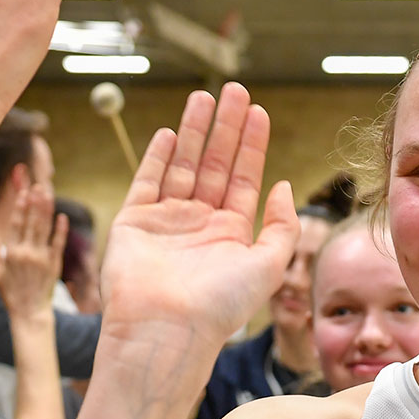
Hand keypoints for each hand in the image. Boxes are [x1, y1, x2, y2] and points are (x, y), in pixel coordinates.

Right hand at [0, 186, 66, 318]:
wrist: (29, 313)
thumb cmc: (10, 295)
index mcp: (12, 253)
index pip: (17, 224)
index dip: (21, 207)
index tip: (23, 193)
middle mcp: (28, 253)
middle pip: (32, 222)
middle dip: (35, 202)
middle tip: (37, 186)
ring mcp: (42, 258)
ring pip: (45, 229)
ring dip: (46, 210)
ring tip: (47, 194)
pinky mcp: (54, 265)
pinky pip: (58, 243)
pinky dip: (60, 230)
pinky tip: (62, 217)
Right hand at [100, 83, 300, 346]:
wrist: (167, 329)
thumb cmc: (220, 306)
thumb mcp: (269, 265)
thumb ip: (283, 225)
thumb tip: (284, 186)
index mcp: (231, 234)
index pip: (244, 178)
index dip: (252, 145)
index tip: (259, 112)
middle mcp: (199, 225)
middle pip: (215, 164)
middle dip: (226, 127)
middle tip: (235, 89)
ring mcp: (166, 222)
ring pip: (183, 165)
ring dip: (195, 131)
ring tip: (205, 96)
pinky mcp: (135, 223)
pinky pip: (148, 181)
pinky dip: (158, 156)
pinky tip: (172, 131)